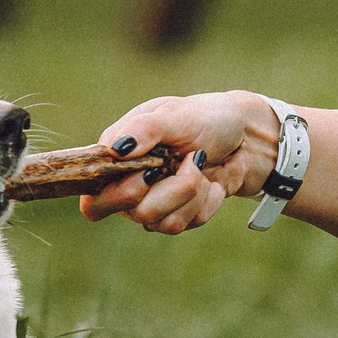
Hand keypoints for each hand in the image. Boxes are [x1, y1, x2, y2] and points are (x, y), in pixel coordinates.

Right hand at [79, 91, 277, 234]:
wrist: (244, 135)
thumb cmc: (205, 116)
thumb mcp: (176, 114)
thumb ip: (146, 129)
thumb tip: (115, 150)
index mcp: (116, 157)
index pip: (93, 197)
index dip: (119, 193)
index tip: (152, 170)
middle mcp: (128, 184)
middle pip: (133, 212)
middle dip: (171, 189)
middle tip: (189, 160)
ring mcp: (153, 202)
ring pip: (162, 222)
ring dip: (192, 192)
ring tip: (202, 163)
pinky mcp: (178, 215)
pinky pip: (187, 224)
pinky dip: (206, 201)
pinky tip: (212, 181)